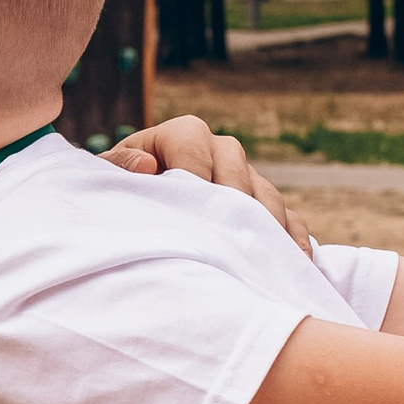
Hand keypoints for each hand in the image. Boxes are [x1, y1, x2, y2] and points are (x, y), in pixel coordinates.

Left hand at [104, 115, 314, 257]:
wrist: (139, 207)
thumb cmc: (120, 193)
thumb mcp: (108, 180)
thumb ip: (116, 169)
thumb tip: (145, 165)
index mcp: (182, 135)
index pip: (193, 148)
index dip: (193, 179)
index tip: (190, 215)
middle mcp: (221, 150)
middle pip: (238, 171)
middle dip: (233, 208)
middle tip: (231, 246)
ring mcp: (249, 178)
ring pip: (268, 198)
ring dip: (268, 229)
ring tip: (266, 263)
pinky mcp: (266, 207)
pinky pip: (290, 220)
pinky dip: (293, 243)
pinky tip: (295, 268)